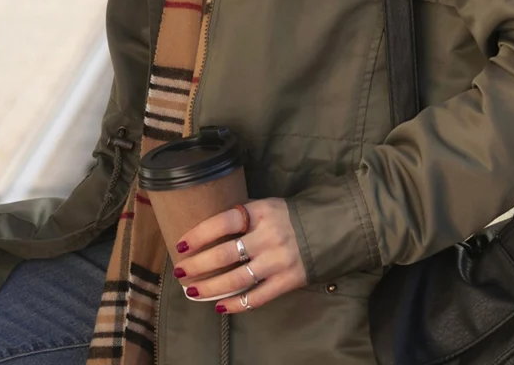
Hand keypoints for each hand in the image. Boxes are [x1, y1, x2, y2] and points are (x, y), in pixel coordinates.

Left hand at [171, 199, 306, 315]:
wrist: (333, 229)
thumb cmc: (291, 217)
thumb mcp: (268, 205)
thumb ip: (243, 214)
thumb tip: (209, 227)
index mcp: (261, 212)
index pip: (224, 222)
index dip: (199, 234)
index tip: (181, 245)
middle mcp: (269, 237)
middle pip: (225, 254)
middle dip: (197, 265)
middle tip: (180, 272)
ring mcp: (278, 261)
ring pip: (237, 279)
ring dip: (211, 287)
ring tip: (193, 291)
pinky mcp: (288, 281)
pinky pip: (257, 297)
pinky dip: (236, 304)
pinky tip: (220, 307)